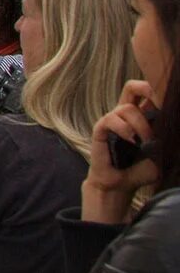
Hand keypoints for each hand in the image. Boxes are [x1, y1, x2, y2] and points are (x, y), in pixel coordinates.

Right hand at [82, 80, 159, 223]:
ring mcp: (112, 121)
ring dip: (141, 125)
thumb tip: (171, 125)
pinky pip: (111, 120)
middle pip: (132, 87)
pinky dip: (124, 129)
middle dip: (146, 89)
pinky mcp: (100, 130)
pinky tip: (131, 141)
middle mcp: (126, 115)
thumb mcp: (161, 153)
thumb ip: (164, 137)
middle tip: (159, 102)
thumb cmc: (140, 170)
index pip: (147, 93)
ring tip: (145, 141)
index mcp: (142, 117)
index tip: (170, 101)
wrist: (120, 185)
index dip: (158, 91)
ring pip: (127, 108)